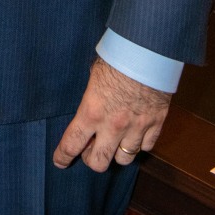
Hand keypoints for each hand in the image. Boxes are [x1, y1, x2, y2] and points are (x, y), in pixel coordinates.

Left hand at [53, 57, 170, 171]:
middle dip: (91, 159)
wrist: (147, 52)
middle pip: (98, 162)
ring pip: (124, 159)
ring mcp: (136, 128)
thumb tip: (88, 108)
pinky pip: (146, 147)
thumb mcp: (94, 76)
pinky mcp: (155, 125)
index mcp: (92, 111)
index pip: (72, 143)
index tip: (60, 161)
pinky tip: (134, 134)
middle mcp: (113, 126)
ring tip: (113, 143)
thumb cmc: (116, 57)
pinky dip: (139, 144)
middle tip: (90, 149)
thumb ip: (90, 98)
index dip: (63, 156)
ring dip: (116, 153)